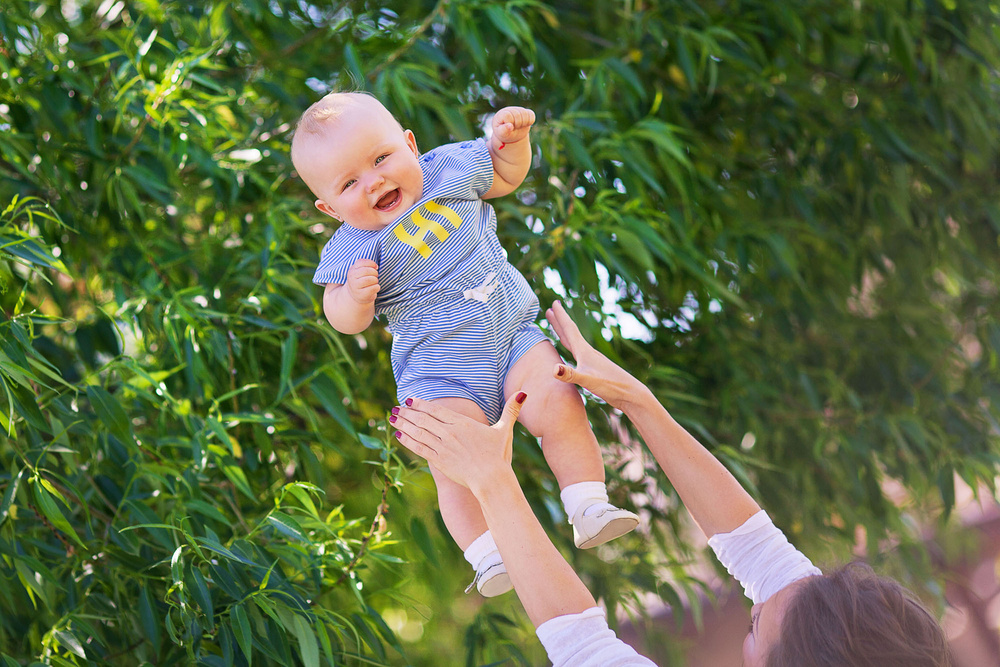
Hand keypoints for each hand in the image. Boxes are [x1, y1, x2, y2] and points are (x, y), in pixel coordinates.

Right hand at [345, 258, 378, 304]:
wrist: (356, 295)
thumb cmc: (361, 280)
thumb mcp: (360, 270)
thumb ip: (366, 265)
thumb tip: (376, 266)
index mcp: (352, 270)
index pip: (361, 262)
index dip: (371, 263)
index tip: (375, 267)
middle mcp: (352, 278)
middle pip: (366, 271)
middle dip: (374, 272)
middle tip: (375, 275)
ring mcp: (355, 287)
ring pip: (369, 280)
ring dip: (375, 280)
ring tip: (375, 282)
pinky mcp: (361, 295)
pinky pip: (372, 288)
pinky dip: (377, 287)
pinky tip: (376, 287)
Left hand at [393, 393, 525, 490]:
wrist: (491, 480)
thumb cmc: (499, 456)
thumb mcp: (505, 430)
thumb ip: (511, 410)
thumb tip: (524, 392)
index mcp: (462, 423)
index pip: (436, 410)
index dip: (421, 404)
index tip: (410, 400)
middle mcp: (449, 433)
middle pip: (424, 419)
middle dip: (408, 413)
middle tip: (396, 407)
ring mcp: (443, 447)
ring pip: (418, 432)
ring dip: (403, 424)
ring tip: (392, 418)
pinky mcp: (439, 461)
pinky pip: (419, 448)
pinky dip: (408, 440)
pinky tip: (399, 436)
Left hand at [492, 106, 534, 148]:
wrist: (511, 135)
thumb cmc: (505, 134)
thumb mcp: (502, 134)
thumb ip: (503, 131)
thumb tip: (509, 126)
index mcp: (501, 114)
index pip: (508, 115)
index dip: (510, 123)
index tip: (509, 128)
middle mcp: (509, 110)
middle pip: (517, 114)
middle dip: (517, 124)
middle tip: (514, 128)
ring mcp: (518, 110)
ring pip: (525, 113)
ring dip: (524, 123)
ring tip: (519, 127)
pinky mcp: (526, 112)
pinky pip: (531, 114)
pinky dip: (530, 121)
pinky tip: (525, 125)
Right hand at [544, 300, 646, 410]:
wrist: (630, 395)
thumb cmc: (611, 386)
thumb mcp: (588, 380)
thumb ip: (570, 374)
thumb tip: (554, 369)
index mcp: (584, 351)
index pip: (569, 329)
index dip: (561, 316)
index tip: (554, 302)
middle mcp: (587, 352)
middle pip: (570, 333)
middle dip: (560, 321)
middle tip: (551, 309)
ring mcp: (591, 361)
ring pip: (573, 342)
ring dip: (564, 333)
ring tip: (557, 326)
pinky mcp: (593, 369)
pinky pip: (577, 353)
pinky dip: (570, 348)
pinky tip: (571, 352)